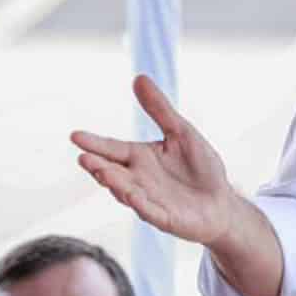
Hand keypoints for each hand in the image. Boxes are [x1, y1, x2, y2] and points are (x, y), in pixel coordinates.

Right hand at [73, 76, 240, 245]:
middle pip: (112, 172)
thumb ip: (159, 109)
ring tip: (101, 171)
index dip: (95, 143)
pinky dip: (141, 204)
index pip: (113, 149)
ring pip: (126, 192)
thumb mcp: (181, 132)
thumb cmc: (200, 167)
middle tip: (83, 157)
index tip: (75, 135)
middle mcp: (138, 180)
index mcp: (140, 158)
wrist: (221, 203)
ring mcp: (149, 201)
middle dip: (98, 165)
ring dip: (114, 184)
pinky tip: (132, 194)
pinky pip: (150, 211)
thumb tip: (139, 77)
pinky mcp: (165, 218)